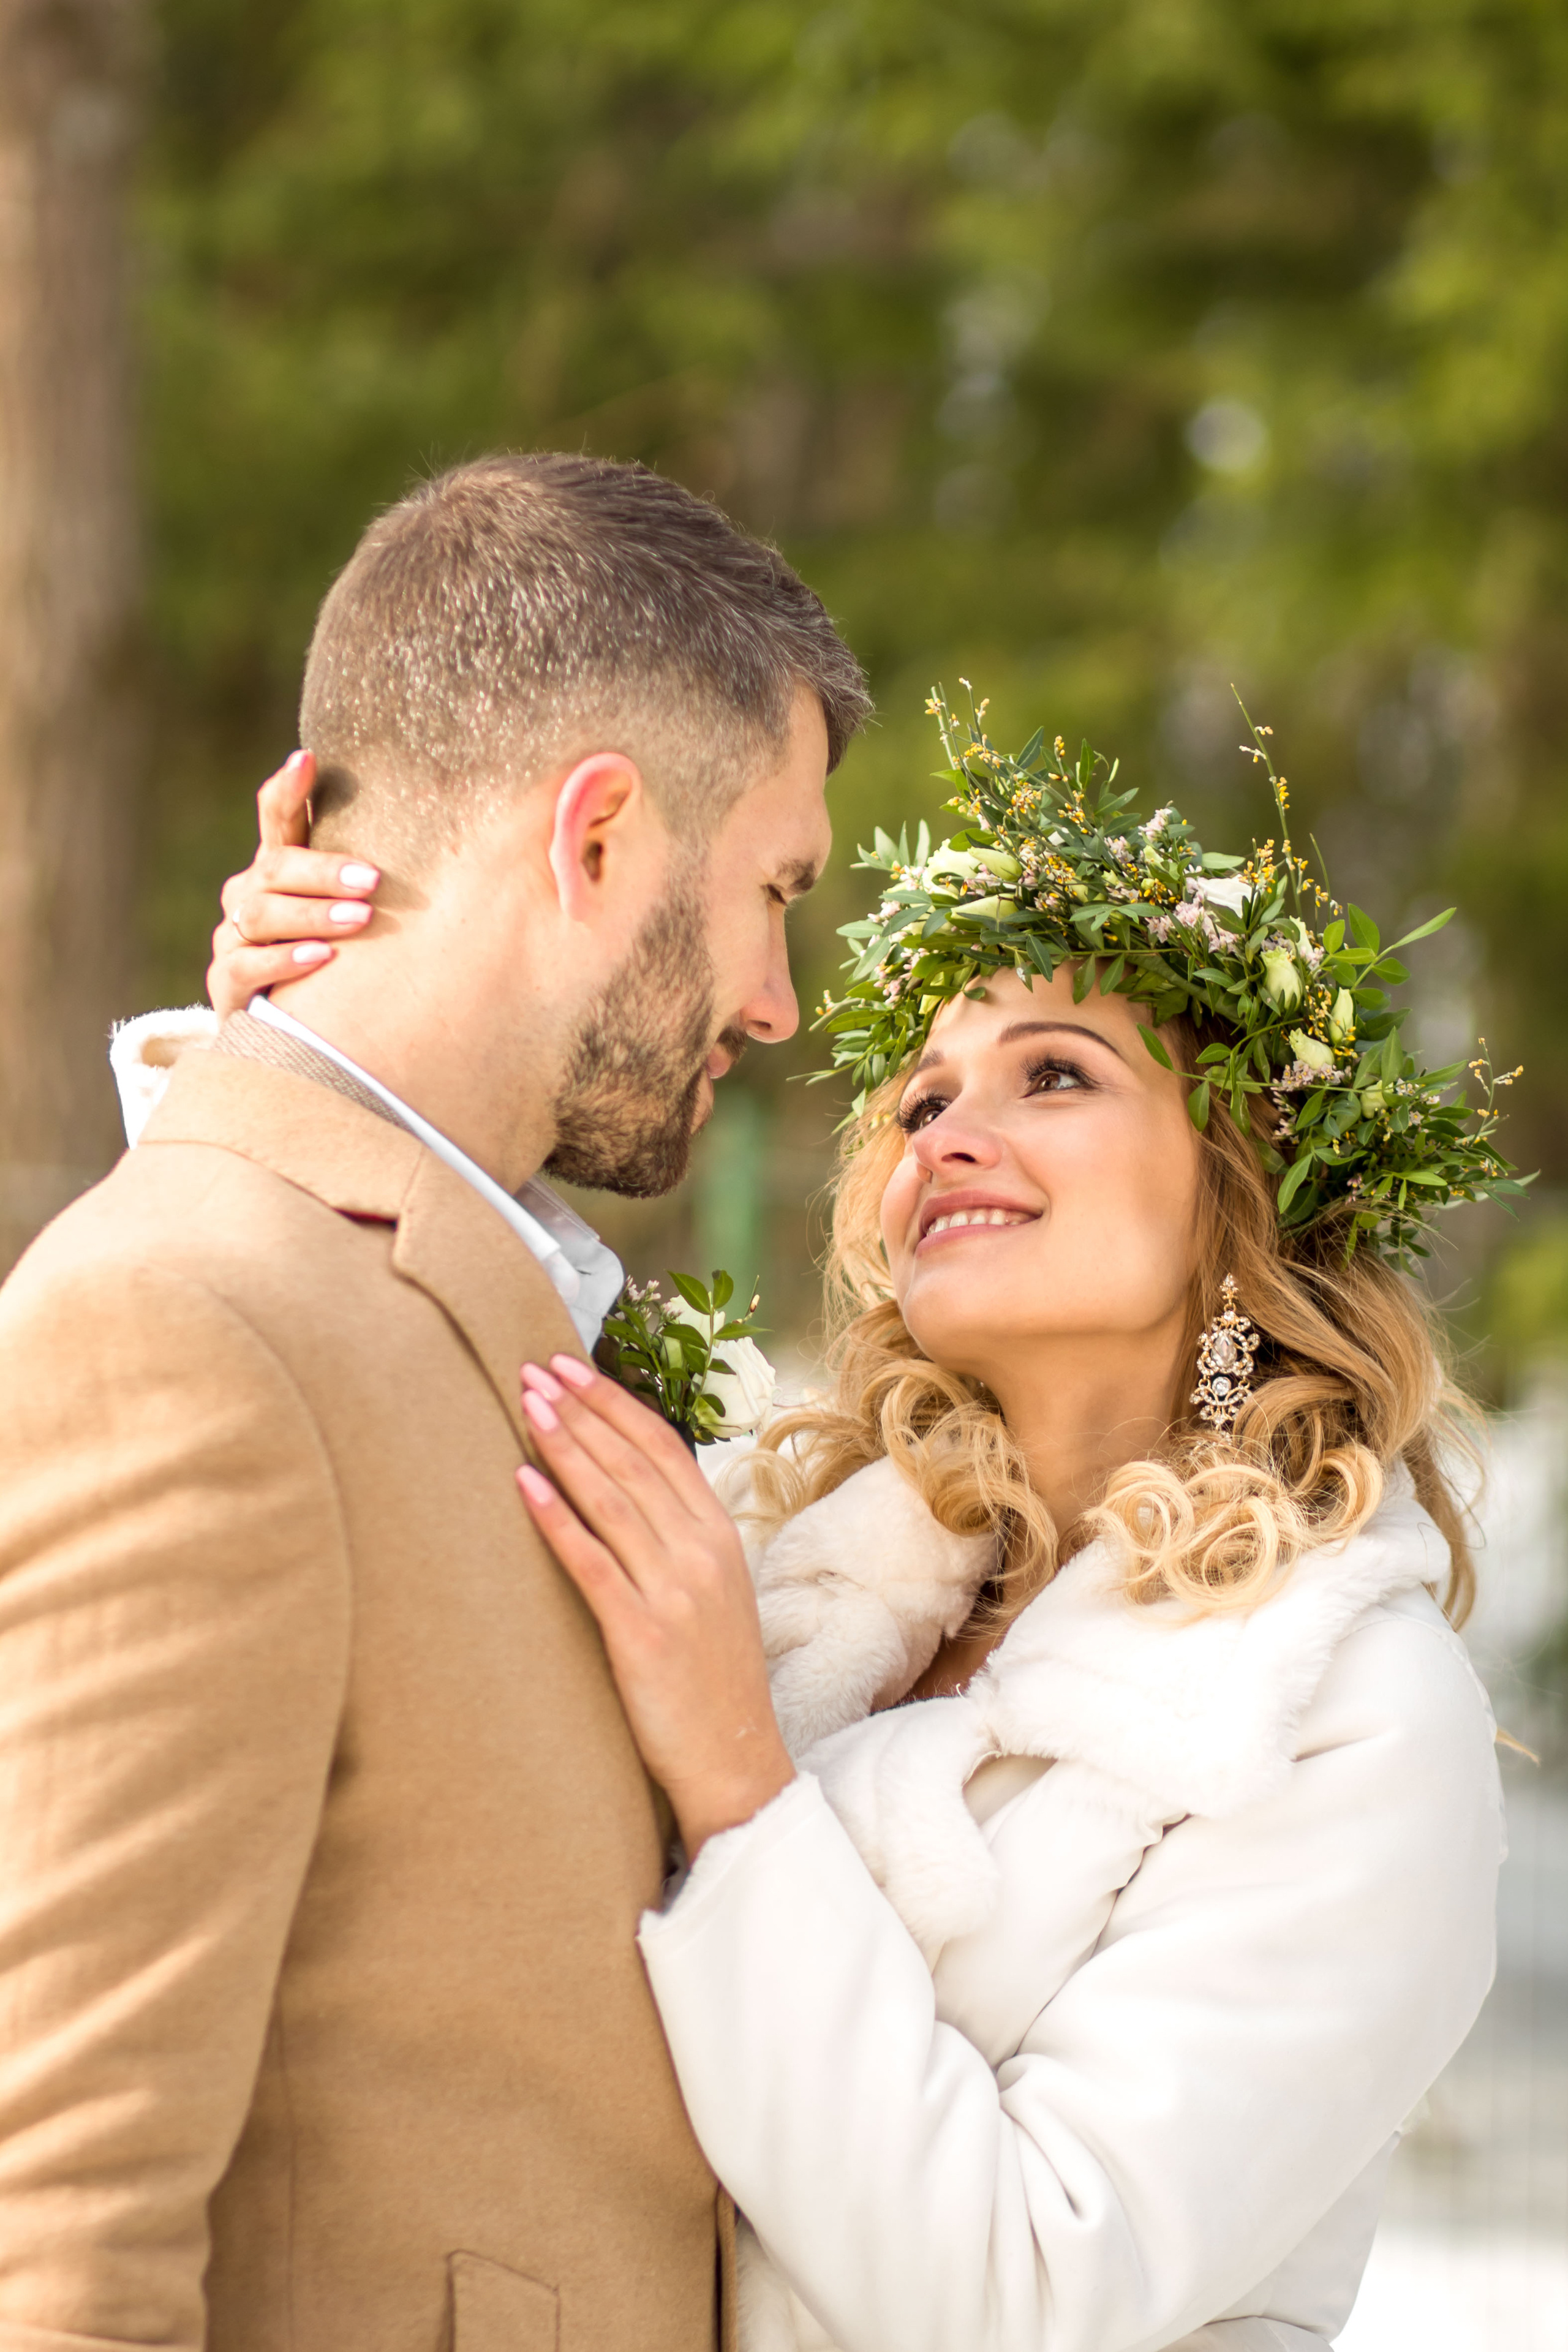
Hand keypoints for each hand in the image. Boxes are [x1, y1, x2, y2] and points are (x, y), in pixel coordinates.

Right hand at [206, 751, 381, 1016]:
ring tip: (359, 919)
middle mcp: (249, 894)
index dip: (287, 789)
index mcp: (278, 867)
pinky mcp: (225, 982)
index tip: (307, 759)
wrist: (293, 1027)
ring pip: (262, 914)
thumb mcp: (350, 910)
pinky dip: (284, 960)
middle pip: (276, 868)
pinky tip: (321, 957)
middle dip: (324, 872)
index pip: (276, 817)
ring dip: (313, 915)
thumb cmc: (337, 958)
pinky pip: (248, 965)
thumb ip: (375, 874)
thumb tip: (450, 822)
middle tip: (372, 879)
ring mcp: (233, 937)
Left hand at [515, 1355, 794, 1858]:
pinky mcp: (642, 1633)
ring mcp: (675, 1591)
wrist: (734, 1760)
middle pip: (633, 1461)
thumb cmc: (713, 1679)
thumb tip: (627, 1488)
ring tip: (525, 1406)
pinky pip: (592, 1562)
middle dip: (579, 1410)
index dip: (615, 1403)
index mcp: (721, 1536)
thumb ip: (679, 1539)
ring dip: (565, 1446)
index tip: (571, 1367)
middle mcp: (702, 1553)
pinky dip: (556, 1518)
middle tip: (533, 1369)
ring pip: (611, 1499)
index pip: (664, 1447)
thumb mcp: (714, 1593)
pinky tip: (524, 1484)